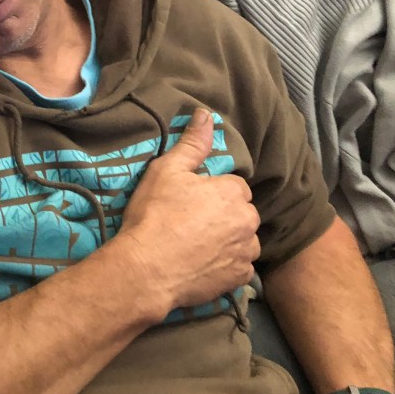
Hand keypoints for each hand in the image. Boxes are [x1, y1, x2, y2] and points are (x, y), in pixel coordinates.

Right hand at [116, 108, 260, 310]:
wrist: (146, 270)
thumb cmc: (154, 215)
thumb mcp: (166, 171)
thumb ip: (192, 144)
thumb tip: (206, 114)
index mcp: (233, 193)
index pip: (234, 186)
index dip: (212, 192)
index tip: (191, 201)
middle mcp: (248, 222)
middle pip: (241, 214)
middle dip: (224, 216)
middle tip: (191, 224)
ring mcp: (245, 253)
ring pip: (243, 241)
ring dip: (229, 241)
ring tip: (197, 246)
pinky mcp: (238, 279)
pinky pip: (238, 268)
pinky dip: (225, 266)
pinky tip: (202, 265)